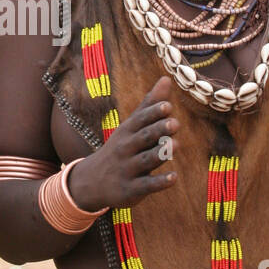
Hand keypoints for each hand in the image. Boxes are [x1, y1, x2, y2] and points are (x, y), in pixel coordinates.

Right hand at [67, 77, 177, 211]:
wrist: (92, 181)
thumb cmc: (120, 148)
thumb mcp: (130, 126)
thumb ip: (149, 104)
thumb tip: (166, 78)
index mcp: (127, 131)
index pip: (140, 120)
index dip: (153, 113)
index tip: (167, 106)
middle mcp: (126, 149)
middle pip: (143, 138)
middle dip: (158, 130)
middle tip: (175, 123)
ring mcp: (128, 169)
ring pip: (145, 160)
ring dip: (160, 153)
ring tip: (176, 144)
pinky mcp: (131, 189)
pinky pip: (146, 185)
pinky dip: (159, 182)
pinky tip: (174, 178)